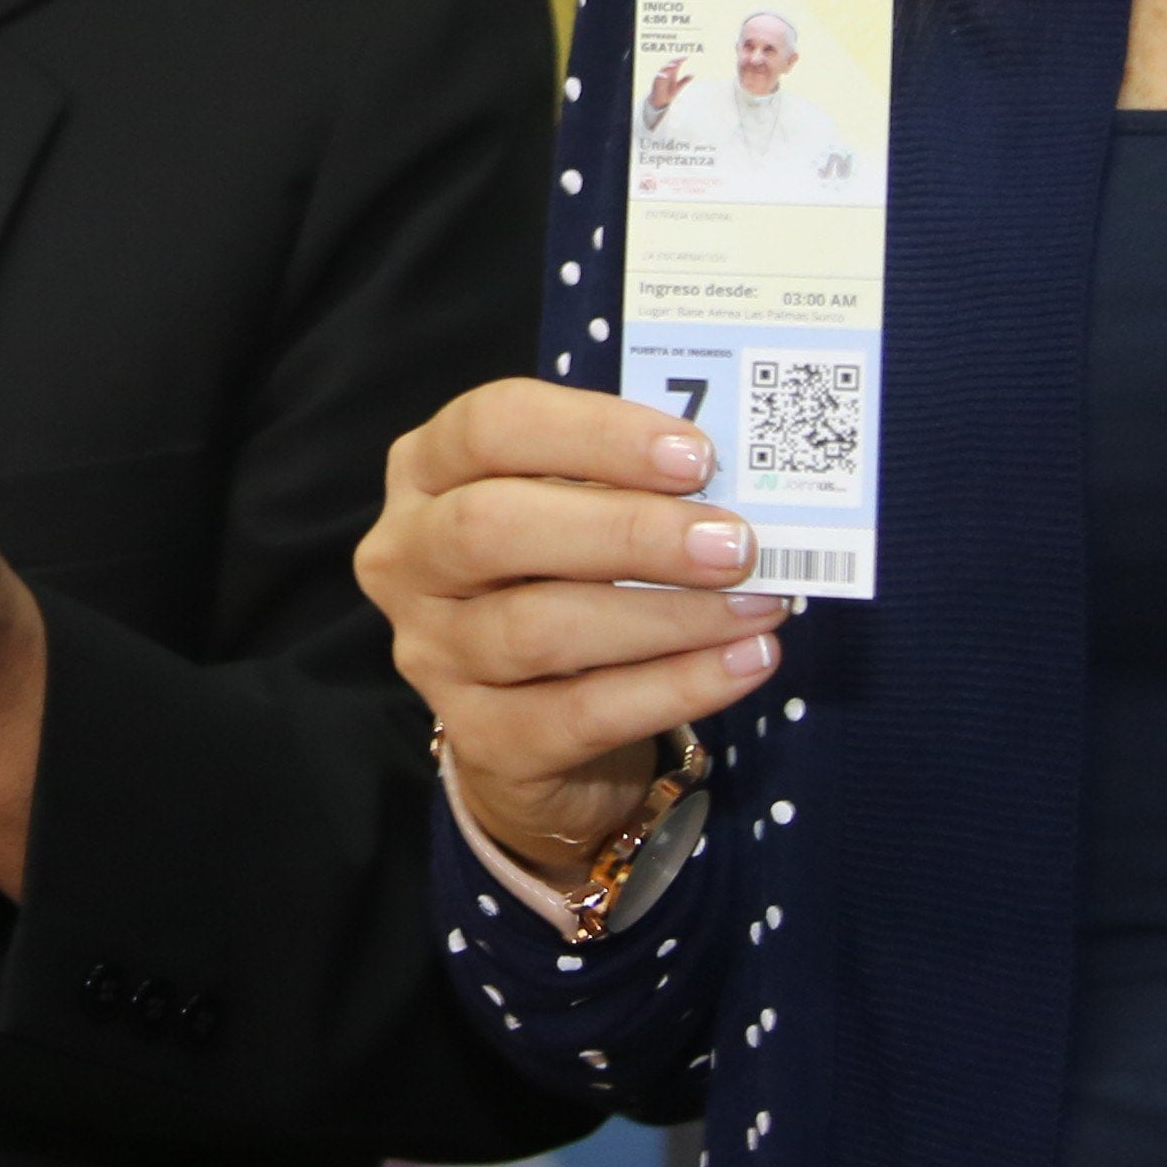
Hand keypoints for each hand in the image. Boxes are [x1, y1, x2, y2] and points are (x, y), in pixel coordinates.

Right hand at [353, 381, 789, 884]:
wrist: (535, 728)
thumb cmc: (562, 578)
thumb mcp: (575, 509)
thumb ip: (628, 484)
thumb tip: (736, 480)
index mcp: (426, 472)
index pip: (490, 427)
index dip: (594, 434)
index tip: (696, 456)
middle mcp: (407, 559)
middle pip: (494, 527)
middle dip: (628, 531)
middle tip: (733, 543)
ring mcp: (433, 655)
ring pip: (540, 629)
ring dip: (668, 616)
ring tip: (759, 606)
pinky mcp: (482, 739)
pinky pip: (583, 713)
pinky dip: (677, 687)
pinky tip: (746, 662)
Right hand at [640, 54, 693, 126]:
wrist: (660, 101)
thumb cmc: (668, 93)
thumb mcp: (678, 87)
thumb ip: (684, 81)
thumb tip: (692, 75)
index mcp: (672, 73)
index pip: (676, 63)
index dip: (680, 60)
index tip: (687, 57)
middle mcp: (666, 73)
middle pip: (670, 64)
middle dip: (675, 61)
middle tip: (680, 60)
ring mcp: (661, 77)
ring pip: (663, 69)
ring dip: (668, 67)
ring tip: (674, 65)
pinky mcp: (656, 82)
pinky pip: (658, 77)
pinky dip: (662, 76)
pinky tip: (666, 76)